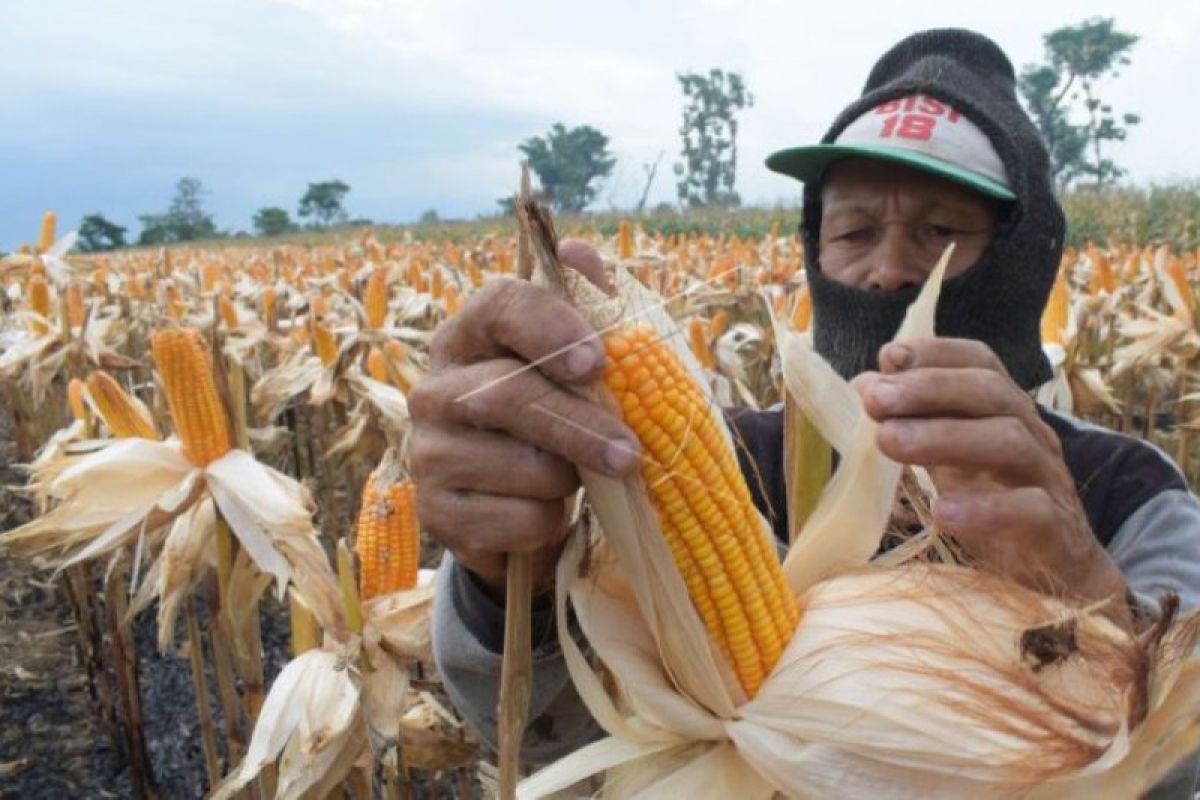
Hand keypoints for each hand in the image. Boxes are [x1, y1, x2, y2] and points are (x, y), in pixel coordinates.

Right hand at [408, 240, 637, 595]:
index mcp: (469, 335)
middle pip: (507, 394)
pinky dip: (546, 521)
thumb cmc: (552, 420)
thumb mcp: (575, 365)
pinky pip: (514, 519)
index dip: (549, 328)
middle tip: (628, 452)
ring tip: (574, 478)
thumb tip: (579, 254)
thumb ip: (584, 308)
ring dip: (567, 480)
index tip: (596, 362)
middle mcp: (435, 389)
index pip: (499, 305)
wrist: (515, 504)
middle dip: (579, 426)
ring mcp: (427, 453)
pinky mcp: (436, 512)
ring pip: (518, 465)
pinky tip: (542, 510)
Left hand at [855, 337, 1130, 628]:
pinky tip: (941, 512)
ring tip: (889, 442)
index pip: (981, 363)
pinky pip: (1030, 510)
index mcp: (1004, 411)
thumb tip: (865, 384)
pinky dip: (985, 509)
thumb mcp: (950, 458)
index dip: (938, 353)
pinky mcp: (1056, 528)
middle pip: (992, 392)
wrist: (1058, 570)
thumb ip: (915, 421)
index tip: (888, 358)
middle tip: (875, 400)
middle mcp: (1031, 434)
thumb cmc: (995, 503)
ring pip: (1011, 441)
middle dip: (930, 389)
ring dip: (945, 436)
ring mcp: (1047, 479)